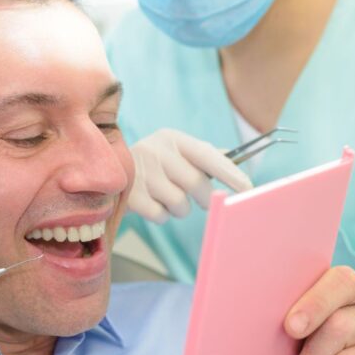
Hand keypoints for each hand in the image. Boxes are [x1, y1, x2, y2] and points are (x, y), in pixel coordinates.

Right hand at [129, 129, 252, 222]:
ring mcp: (141, 172)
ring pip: (180, 204)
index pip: (207, 155)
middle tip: (200, 199)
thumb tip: (237, 159)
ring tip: (167, 197)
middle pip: (196, 184)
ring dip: (180, 208)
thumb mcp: (176, 152)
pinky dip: (161, 215)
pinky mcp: (129, 194)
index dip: (229, 173)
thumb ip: (205, 156)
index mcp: (173, 138)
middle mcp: (156, 151)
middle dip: (204, 197)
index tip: (248, 188)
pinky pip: (160, 215)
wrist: (106, 169)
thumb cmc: (155, 164)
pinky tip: (151, 203)